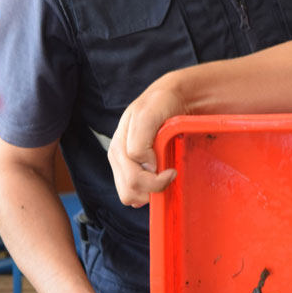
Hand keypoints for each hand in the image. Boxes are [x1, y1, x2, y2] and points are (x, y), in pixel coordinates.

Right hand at [108, 80, 182, 206]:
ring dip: (150, 191)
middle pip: (129, 193)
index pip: (133, 181)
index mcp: (118, 148)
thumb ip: (140, 142)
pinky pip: (138, 191)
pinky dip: (151, 189)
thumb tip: (147, 167)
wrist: (172, 96)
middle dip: (152, 189)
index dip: (156, 182)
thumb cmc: (161, 103)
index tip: (173, 171)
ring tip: (165, 175)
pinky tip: (161, 176)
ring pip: (132, 196)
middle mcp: (119, 158)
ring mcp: (125, 164)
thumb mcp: (148, 115)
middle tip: (170, 175)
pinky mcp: (135, 168)